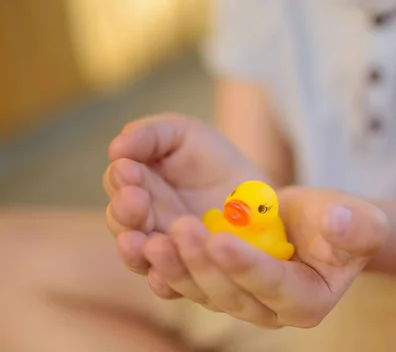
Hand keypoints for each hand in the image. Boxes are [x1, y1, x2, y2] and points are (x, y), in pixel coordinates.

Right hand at [103, 113, 263, 295]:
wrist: (256, 194)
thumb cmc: (213, 159)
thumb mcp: (183, 134)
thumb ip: (150, 134)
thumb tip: (115, 148)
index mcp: (138, 184)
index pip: (119, 183)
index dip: (121, 179)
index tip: (128, 170)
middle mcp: (143, 220)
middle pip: (122, 222)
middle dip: (125, 211)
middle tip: (135, 200)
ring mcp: (164, 249)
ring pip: (140, 256)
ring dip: (136, 250)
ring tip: (141, 241)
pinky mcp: (187, 273)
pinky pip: (169, 285)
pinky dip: (163, 281)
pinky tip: (162, 277)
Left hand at [145, 187, 388, 327]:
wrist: (313, 226)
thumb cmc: (341, 225)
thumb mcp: (361, 222)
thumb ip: (358, 227)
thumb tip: (342, 222)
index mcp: (306, 301)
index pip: (274, 286)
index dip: (248, 266)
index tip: (222, 240)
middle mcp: (268, 311)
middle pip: (229, 294)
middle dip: (202, 263)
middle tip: (179, 228)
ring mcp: (239, 301)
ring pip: (201, 291)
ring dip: (175, 266)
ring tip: (152, 239)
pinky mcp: (216, 285)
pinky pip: (187, 283)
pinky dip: (166, 267)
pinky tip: (144, 246)